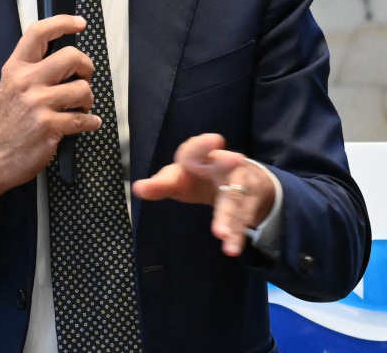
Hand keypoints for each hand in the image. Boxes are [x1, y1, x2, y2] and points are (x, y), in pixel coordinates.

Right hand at [0, 15, 100, 216]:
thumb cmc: (7, 122)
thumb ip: (33, 68)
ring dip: (88, 100)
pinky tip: (87, 123)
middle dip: (86, 67)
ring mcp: (37, 104)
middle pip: (71, 56)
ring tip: (79, 107)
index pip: (38, 33)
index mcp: (16, 68)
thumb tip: (66, 57)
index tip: (79, 23)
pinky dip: (90, 122)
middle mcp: (26, 81)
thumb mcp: (11, 86)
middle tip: (83, 77)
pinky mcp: (48, 126)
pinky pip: (83, 118)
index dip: (62, 22)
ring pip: (82, 89)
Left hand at [132, 133, 274, 256]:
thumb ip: (160, 184)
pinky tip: (232, 247)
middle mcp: (222, 165)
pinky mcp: (249, 201)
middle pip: (225, 163)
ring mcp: (239, 182)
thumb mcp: (177, 179)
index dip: (203, 144)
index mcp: (199, 157)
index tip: (216, 140)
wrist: (235, 180)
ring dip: (229, 216)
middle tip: (235, 158)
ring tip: (220, 234)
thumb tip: (137, 188)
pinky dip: (237, 233)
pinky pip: (243, 218)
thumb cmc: (197, 177)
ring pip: (234, 198)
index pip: (197, 148)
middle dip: (228, 162)